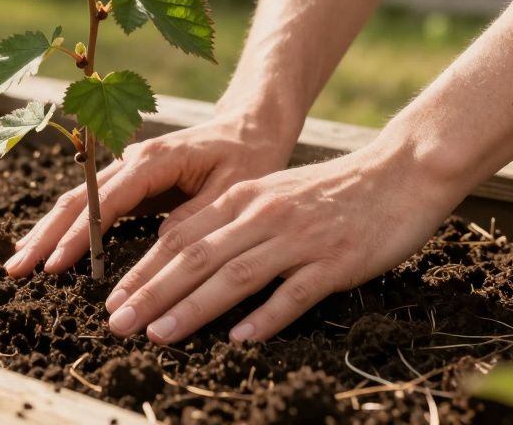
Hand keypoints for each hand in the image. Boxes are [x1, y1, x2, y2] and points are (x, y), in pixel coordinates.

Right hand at [3, 116, 292, 276]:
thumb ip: (193, 217)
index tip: (53, 266)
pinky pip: (89, 205)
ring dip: (46, 233)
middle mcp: (130, 159)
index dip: (77, 237)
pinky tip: (47, 248)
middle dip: (44, 236)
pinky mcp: (128, 181)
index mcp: (153, 160)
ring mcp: (125, 169)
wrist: (250, 128)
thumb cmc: (247, 158)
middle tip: (15, 270)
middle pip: (76, 200)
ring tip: (18, 263)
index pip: (103, 203)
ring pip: (76, 202)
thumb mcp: (231, 191)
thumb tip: (157, 248)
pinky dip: (65, 228)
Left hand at [103, 143, 466, 344]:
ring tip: (158, 334)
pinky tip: (239, 339)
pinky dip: (264, 317)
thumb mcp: (272, 195)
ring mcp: (298, 238)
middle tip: (116, 324)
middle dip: (150, 294)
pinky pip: (293, 292)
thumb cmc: (333, 191)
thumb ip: (231, 222)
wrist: (400, 173)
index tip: (112, 301)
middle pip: (195, 258)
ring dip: (192, 308)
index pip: (179, 238)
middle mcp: (262, 215)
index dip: (142, 271)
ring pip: (234, 276)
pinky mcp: (335, 261)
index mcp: (242, 198)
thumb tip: (185, 258)